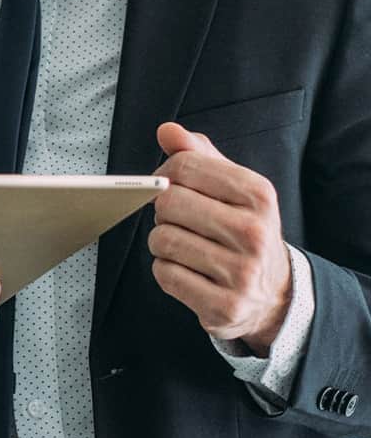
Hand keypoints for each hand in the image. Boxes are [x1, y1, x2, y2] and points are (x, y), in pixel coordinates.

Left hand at [151, 122, 291, 353]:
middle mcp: (255, 233)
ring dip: (162, 241)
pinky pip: (164, 274)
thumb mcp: (233, 188)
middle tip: (178, 219)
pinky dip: (166, 270)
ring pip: (162, 239)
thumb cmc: (243, 229)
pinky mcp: (223, 306)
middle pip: (168, 202)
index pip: (185, 166)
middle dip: (162, 209)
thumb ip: (199, 155)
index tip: (169, 183)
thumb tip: (167, 131)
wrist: (275, 294)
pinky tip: (188, 270)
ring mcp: (241, 274)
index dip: (165, 173)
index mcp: (259, 195)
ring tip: (184, 245)